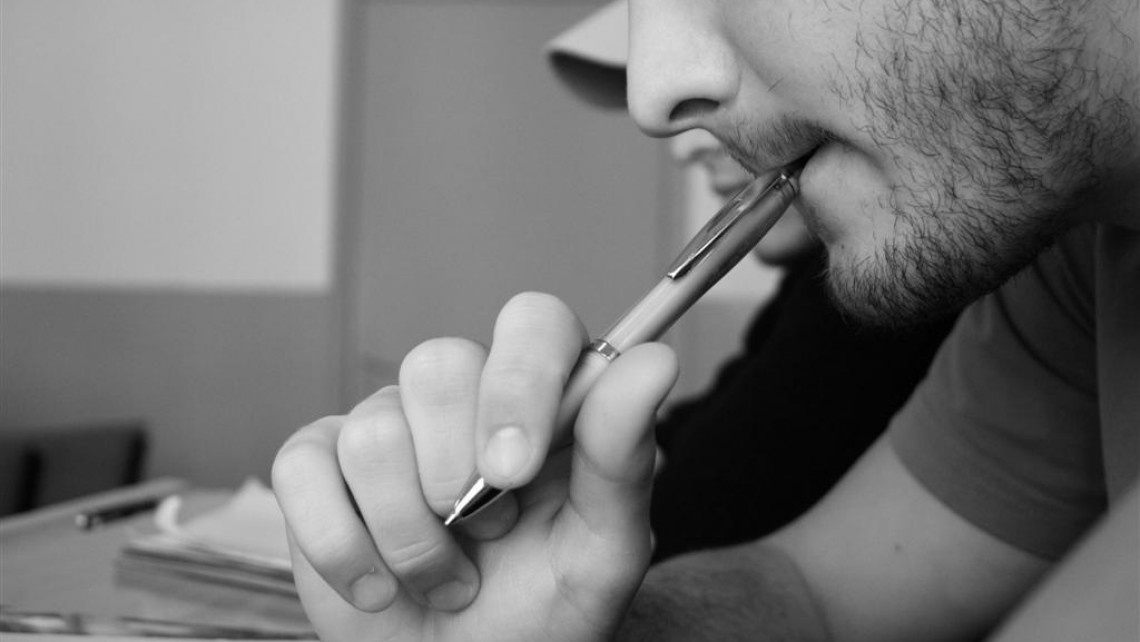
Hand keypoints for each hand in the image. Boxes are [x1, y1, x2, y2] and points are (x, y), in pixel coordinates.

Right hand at [273, 292, 678, 641]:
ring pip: (372, 429)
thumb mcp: (602, 552)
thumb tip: (654, 361)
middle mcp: (462, 399)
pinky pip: (303, 467)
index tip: (516, 470)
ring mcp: (385, 426)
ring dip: (411, 535)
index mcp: (542, 401)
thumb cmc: (541, 613)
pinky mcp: (317, 464)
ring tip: (446, 577)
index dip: (519, 381)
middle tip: (489, 535)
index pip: (532, 323)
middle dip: (456, 474)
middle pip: (437, 361)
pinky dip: (342, 545)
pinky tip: (378, 586)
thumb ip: (623, 458)